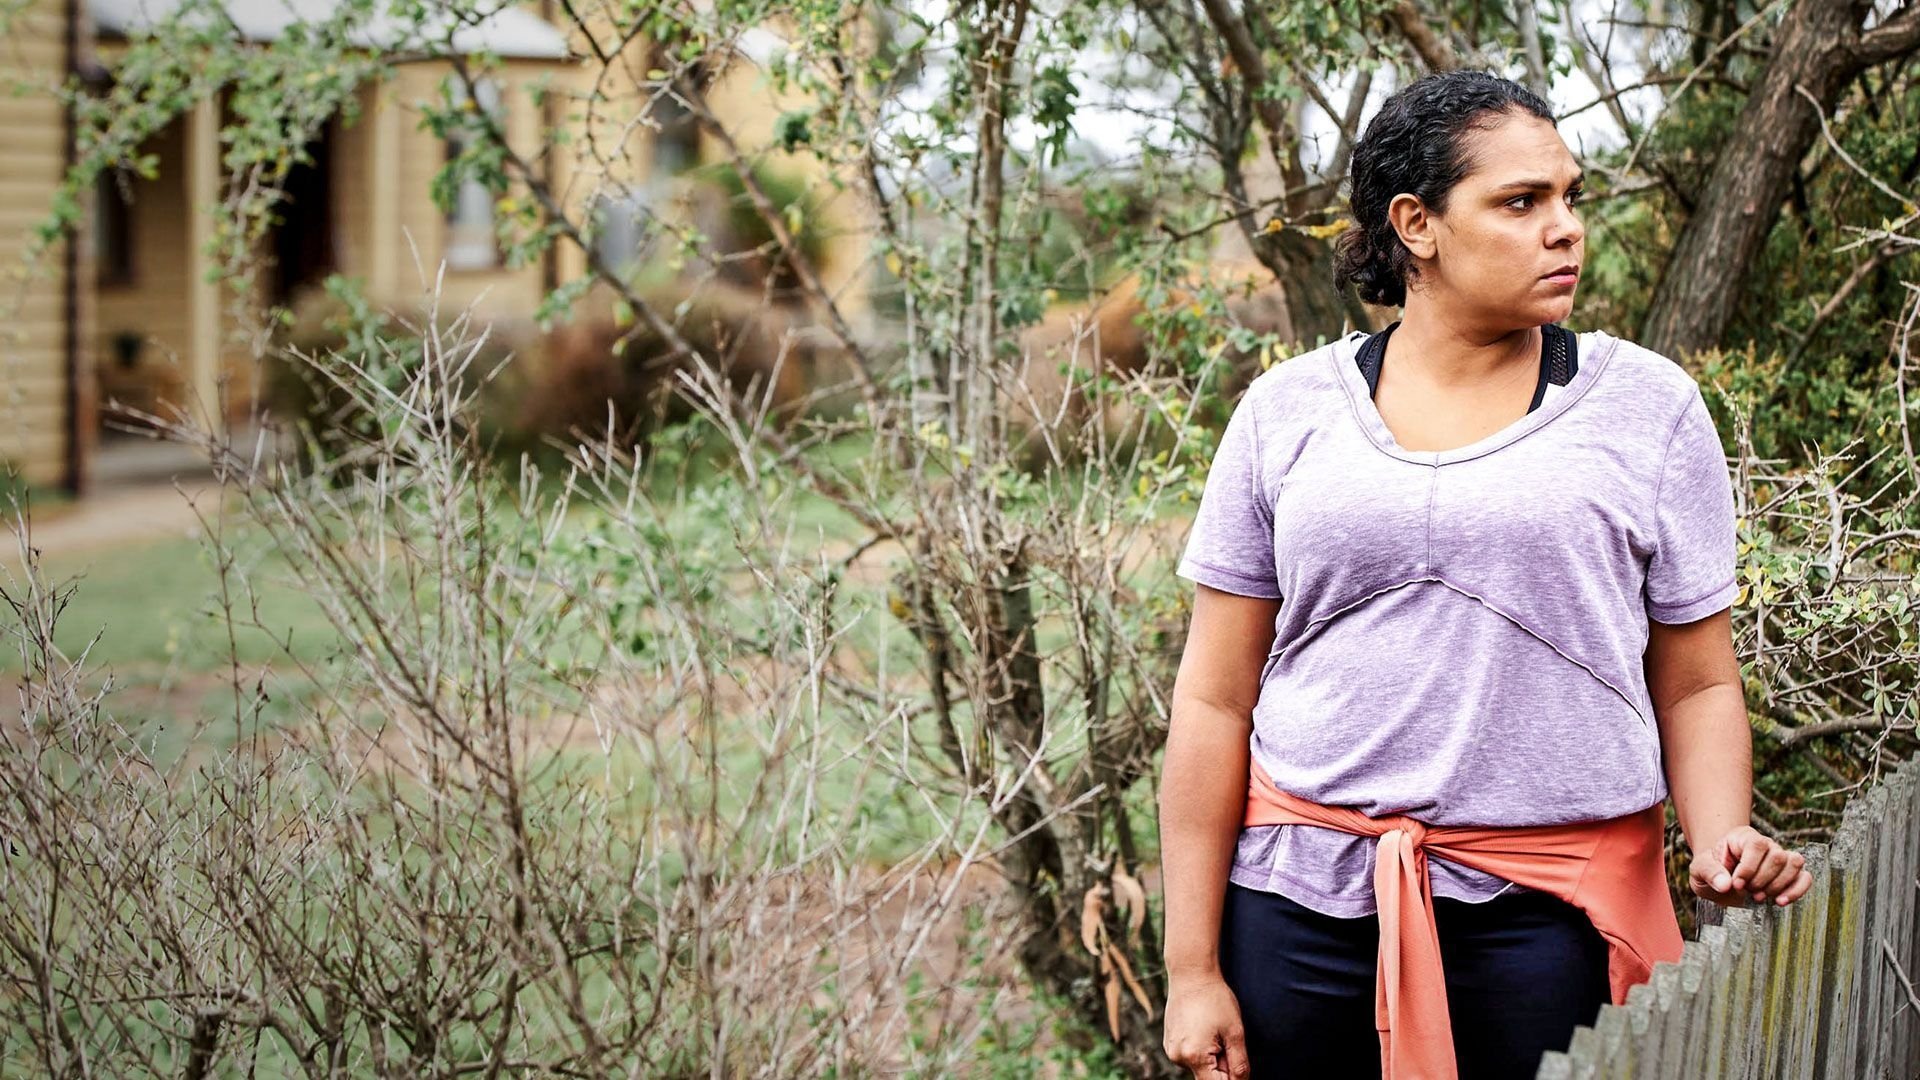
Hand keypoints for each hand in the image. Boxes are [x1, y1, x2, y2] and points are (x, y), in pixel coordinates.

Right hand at [1163, 973, 1251, 1077]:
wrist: (1191, 974)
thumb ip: (1239, 1064)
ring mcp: (1171, 1050)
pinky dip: (1201, 1049)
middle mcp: (1178, 1057)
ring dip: (1212, 1057)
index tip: (1237, 1064)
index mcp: (1194, 1056)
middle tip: (1228, 1040)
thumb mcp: (1235, 1032)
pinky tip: (1204, 1027)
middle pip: (1207, 1077)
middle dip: (1222, 1067)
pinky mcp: (1169, 1043)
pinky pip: (1190, 1055)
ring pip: (1199, 1066)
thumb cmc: (1215, 999)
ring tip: (1215, 1029)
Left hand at [1690, 824, 1811, 907]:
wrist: (1719, 881)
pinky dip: (1796, 890)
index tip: (1736, 884)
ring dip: (1778, 885)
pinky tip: (1779, 902)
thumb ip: (1709, 873)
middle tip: (1746, 891)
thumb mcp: (1699, 870)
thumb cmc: (1710, 871)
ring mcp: (1781, 858)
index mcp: (1742, 837)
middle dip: (1762, 879)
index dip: (1749, 867)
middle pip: (1778, 856)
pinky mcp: (1790, 874)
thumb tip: (1725, 884)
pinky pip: (1805, 877)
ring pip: (1795, 863)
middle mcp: (1766, 844)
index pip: (1757, 845)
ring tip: (1759, 897)